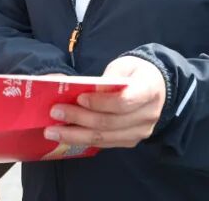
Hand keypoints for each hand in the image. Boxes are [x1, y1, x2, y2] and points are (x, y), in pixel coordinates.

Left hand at [44, 55, 165, 148]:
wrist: (156, 86)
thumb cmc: (135, 72)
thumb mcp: (123, 66)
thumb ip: (107, 77)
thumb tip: (83, 90)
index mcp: (148, 90)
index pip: (123, 101)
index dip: (100, 102)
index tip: (78, 98)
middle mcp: (147, 115)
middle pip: (109, 122)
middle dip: (79, 118)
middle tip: (55, 113)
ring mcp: (141, 131)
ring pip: (105, 137)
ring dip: (76, 135)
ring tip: (52, 131)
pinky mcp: (131, 141)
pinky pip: (105, 143)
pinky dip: (83, 140)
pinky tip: (66, 136)